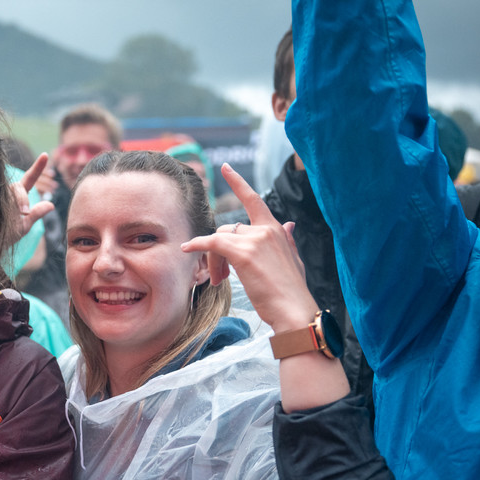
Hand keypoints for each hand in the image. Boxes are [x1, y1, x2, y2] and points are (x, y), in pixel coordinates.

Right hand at [10, 153, 55, 239]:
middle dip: (23, 200)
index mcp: (18, 195)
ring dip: (11, 204)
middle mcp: (6, 191)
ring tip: (5, 221)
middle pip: (18, 187)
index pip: (29, 179)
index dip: (37, 167)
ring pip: (6, 191)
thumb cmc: (6, 235)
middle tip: (24, 214)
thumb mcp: (24, 226)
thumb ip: (36, 214)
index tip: (45, 155)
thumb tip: (51, 205)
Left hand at [182, 163, 316, 333]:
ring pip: (219, 240)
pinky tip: (186, 248)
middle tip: (220, 277)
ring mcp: (255, 240)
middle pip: (228, 230)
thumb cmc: (290, 291)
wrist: (294, 311)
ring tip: (219, 281)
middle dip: (218, 252)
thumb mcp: (293, 260)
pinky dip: (197, 245)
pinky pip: (211, 243)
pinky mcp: (243, 253)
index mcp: (277, 229)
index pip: (254, 200)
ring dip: (213, 261)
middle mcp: (266, 229)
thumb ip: (287, 240)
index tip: (226, 168)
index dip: (238, 183)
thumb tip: (291, 223)